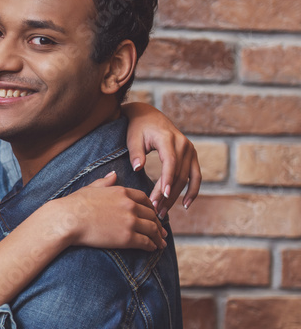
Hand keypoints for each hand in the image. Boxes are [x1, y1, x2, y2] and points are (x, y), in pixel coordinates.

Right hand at [53, 172, 166, 251]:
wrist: (68, 219)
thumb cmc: (75, 204)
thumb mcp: (92, 187)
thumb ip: (105, 181)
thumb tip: (113, 174)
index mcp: (122, 192)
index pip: (144, 199)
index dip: (150, 207)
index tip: (152, 214)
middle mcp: (130, 205)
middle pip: (151, 214)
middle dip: (157, 223)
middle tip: (161, 231)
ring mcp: (130, 222)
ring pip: (152, 229)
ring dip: (158, 237)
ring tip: (160, 243)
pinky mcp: (127, 237)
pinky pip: (146, 242)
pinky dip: (152, 246)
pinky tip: (153, 248)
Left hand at [122, 101, 200, 216]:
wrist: (149, 116)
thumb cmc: (138, 128)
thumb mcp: (133, 138)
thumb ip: (136, 153)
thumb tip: (137, 169)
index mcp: (168, 139)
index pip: (170, 162)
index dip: (167, 180)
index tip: (162, 196)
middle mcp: (183, 145)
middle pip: (178, 174)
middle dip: (168, 194)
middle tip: (155, 210)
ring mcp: (190, 150)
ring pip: (187, 178)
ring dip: (178, 196)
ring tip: (164, 211)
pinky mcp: (192, 156)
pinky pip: (196, 176)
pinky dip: (193, 190)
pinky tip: (185, 205)